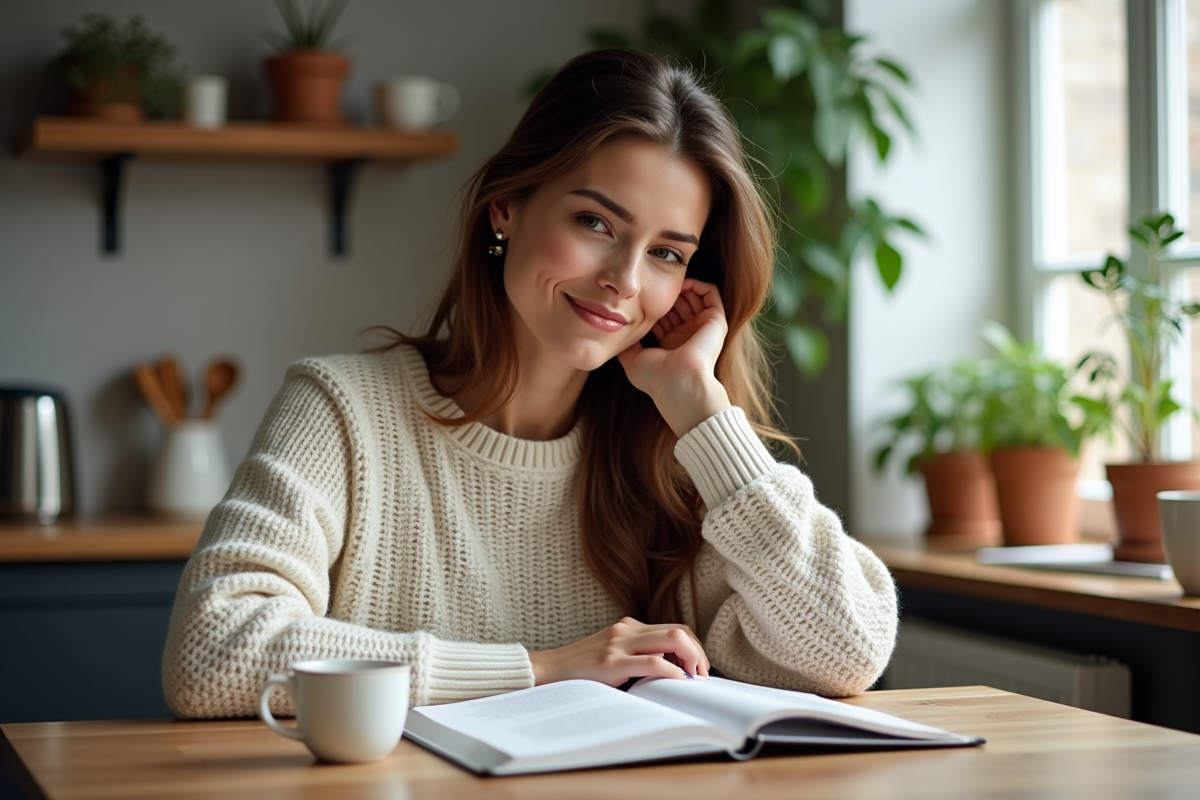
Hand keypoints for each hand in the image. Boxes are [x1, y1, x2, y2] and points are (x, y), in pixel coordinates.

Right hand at [528, 617, 710, 686]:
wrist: (548, 671)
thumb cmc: (581, 670)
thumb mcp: (612, 655)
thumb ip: (636, 656)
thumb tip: (673, 673)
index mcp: (628, 626)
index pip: (674, 627)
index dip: (693, 645)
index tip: (698, 667)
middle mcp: (626, 630)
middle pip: (678, 630)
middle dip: (698, 652)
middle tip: (702, 674)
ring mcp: (619, 644)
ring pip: (671, 639)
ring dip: (691, 658)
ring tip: (694, 678)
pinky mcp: (612, 662)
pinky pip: (653, 662)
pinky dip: (672, 671)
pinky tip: (678, 681)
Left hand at [617, 278, 731, 436]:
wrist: (678, 384)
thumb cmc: (657, 378)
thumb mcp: (633, 359)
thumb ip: (626, 343)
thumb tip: (616, 329)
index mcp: (671, 342)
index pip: (664, 315)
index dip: (653, 303)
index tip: (641, 296)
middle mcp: (688, 334)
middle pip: (679, 304)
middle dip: (668, 293)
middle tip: (656, 285)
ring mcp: (702, 328)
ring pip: (695, 297)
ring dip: (683, 287)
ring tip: (671, 282)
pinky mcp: (715, 321)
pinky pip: (711, 294)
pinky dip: (699, 285)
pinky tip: (685, 284)